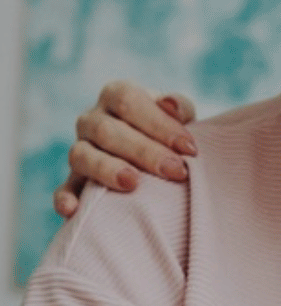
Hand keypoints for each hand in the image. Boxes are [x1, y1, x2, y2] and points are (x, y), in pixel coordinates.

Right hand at [54, 81, 197, 217]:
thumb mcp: (179, 116)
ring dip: (106, 170)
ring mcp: (80, 149)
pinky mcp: (75, 180)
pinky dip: (65, 198)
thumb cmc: (169, 133)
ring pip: (82, 156)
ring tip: (132, 183)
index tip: (189, 148)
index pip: (128, 101)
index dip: (158, 123)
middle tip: (176, 171)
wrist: (156, 157)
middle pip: (107, 131)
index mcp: (116, 96)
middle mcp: (92, 120)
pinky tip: (72, 209)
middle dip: (144, 151)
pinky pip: (65, 188)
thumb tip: (170, 104)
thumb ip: (180, 108)